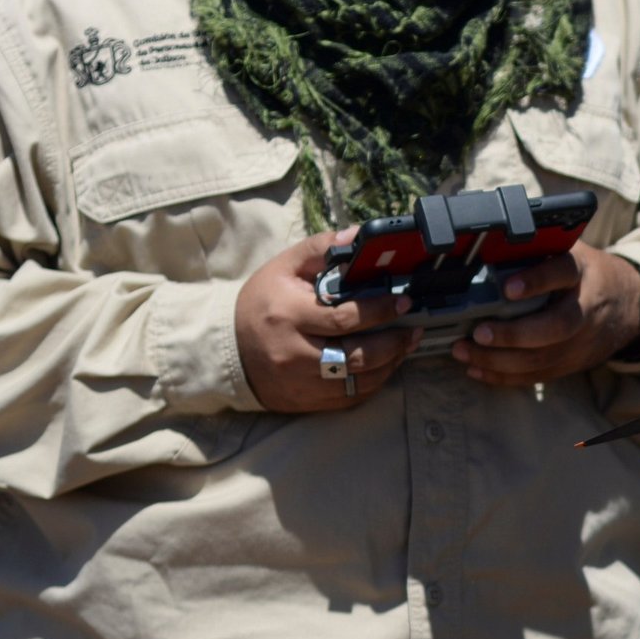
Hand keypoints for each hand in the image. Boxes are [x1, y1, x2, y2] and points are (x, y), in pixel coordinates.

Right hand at [234, 228, 419, 412]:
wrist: (227, 350)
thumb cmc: (260, 304)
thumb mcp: (283, 268)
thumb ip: (321, 250)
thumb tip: (357, 236)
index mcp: (289, 316)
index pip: (344, 318)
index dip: (379, 311)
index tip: (403, 302)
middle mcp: (295, 354)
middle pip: (357, 356)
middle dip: (394, 343)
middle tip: (412, 328)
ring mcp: (301, 383)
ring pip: (359, 382)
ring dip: (390, 365)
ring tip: (404, 345)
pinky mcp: (306, 402)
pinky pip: (350, 399)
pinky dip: (372, 383)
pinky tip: (384, 366)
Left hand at [451, 241, 639, 385]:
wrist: (630, 306)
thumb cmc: (589, 274)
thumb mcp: (573, 251)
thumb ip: (541, 249)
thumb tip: (491, 241)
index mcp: (581, 273)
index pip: (562, 273)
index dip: (536, 281)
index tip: (508, 288)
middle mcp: (584, 309)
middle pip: (555, 327)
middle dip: (513, 334)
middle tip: (479, 332)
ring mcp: (580, 341)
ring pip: (541, 358)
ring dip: (499, 360)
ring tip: (465, 352)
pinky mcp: (572, 362)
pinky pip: (538, 375)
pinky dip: (505, 377)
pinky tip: (477, 370)